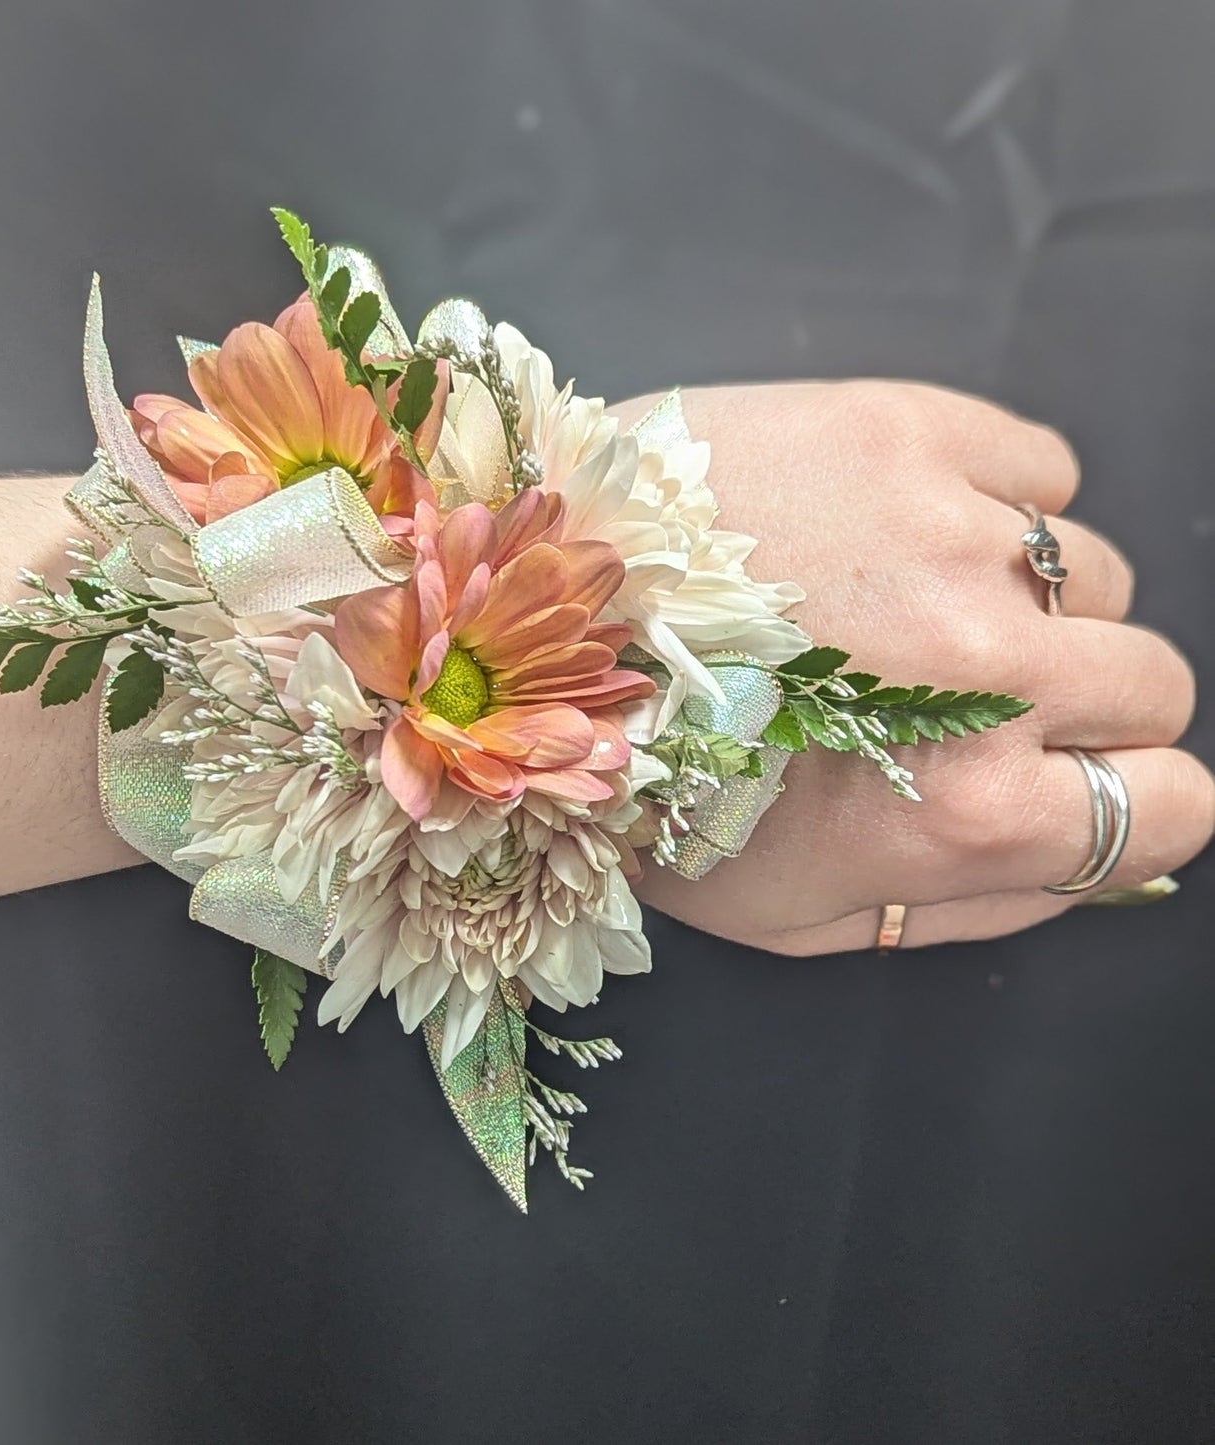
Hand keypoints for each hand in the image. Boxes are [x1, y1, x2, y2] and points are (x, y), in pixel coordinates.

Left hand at [627, 381, 1214, 953]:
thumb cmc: (646, 792)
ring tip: (898, 608)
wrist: (525, 635)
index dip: (1115, 795)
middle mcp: (990, 668)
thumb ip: (971, 902)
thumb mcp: (797, 917)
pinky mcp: (907, 432)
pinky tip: (894, 529)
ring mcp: (952, 536)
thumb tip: (1090, 862)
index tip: (1060, 777)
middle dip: (1080, 703)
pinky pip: (1040, 467)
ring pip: (1094, 573)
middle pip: (1150, 680)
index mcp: (969, 809)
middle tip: (967, 697)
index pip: (1168, 803)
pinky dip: (994, 501)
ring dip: (1022, 600)